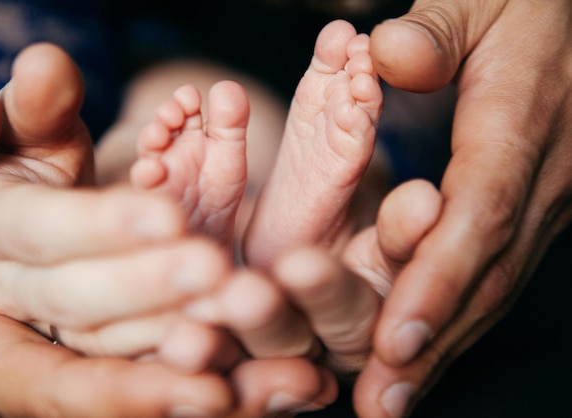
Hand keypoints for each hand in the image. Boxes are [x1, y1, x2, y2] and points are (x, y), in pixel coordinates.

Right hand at [0, 45, 336, 416]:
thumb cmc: (14, 167)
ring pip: (114, 348)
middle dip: (149, 288)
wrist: (20, 227)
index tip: (167, 215)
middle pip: (79, 305)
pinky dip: (191, 367)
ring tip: (248, 327)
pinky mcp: (101, 346)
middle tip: (218, 272)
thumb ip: (30, 109)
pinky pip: (142, 364)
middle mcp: (15, 296)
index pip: (36, 233)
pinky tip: (257, 375)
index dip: (99, 228)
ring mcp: (58, 328)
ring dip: (182, 342)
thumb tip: (45, 65)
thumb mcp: (22, 134)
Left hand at [354, 1, 571, 415]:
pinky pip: (496, 272)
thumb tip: (389, 55)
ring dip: (443, 348)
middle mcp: (540, 177)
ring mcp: (545, 200)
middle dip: (434, 344)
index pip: (478, 215)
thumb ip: (436, 30)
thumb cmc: (526, 6)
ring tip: (392, 402)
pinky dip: (457, 320)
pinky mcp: (535, 209)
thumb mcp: (481, 0)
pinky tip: (423, 356)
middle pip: (486, 272)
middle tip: (383, 404)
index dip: (438, 281)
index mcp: (519, 122)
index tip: (395, 342)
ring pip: (494, 285)